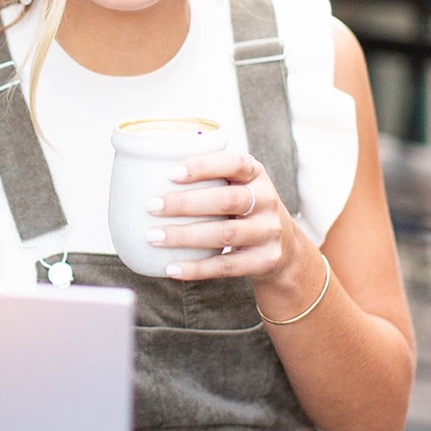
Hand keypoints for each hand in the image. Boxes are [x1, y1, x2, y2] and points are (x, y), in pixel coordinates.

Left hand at [146, 151, 290, 279]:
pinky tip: (171, 267)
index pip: (234, 162)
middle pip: (226, 200)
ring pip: (224, 234)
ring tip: (153, 237)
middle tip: (150, 206)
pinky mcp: (264, 260)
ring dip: (185, 236)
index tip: (171, 173)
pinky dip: (196, 268)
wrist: (285, 247)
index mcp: (255, 174)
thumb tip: (145, 174)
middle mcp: (266, 200)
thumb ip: (206, 177)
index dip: (203, 165)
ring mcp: (268, 232)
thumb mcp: (236, 186)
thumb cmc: (242, 209)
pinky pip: (226, 266)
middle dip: (185, 203)